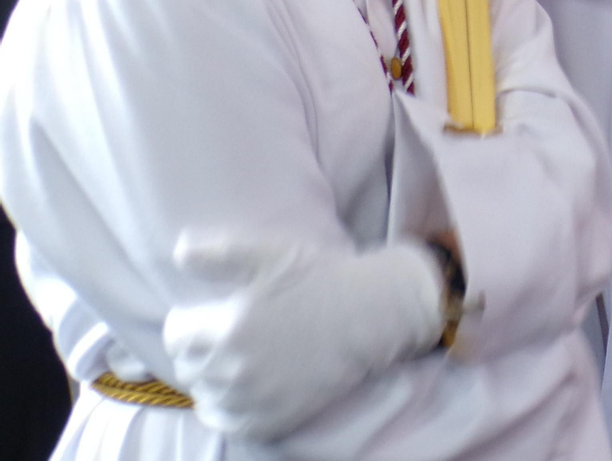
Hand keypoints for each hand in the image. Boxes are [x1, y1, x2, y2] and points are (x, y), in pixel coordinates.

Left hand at [164, 232, 442, 438]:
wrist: (373, 312)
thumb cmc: (322, 276)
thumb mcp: (270, 252)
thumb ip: (217, 254)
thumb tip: (178, 253)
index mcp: (229, 327)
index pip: (176, 336)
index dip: (187, 321)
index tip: (203, 313)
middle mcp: (236, 369)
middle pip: (188, 369)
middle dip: (196, 350)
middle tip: (217, 335)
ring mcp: (256, 398)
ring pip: (205, 397)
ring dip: (209, 379)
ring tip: (229, 361)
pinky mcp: (275, 417)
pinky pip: (229, 423)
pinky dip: (225, 409)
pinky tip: (237, 390)